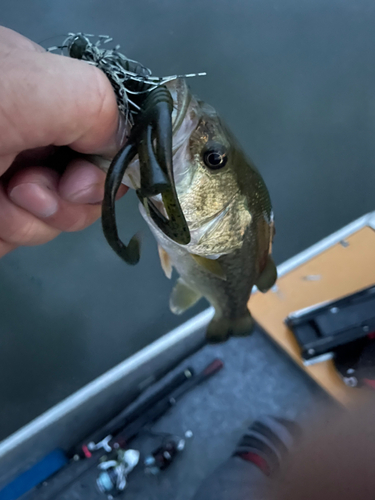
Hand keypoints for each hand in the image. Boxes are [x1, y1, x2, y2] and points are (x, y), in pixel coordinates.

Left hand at [0, 26, 127, 257]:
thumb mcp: (25, 87)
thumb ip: (97, 103)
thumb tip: (121, 145)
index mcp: (41, 97)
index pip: (105, 139)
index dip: (103, 170)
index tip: (75, 182)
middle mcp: (28, 137)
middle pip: (83, 188)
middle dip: (62, 203)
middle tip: (24, 191)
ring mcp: (6, 177)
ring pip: (50, 220)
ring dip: (26, 221)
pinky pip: (17, 238)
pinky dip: (4, 236)